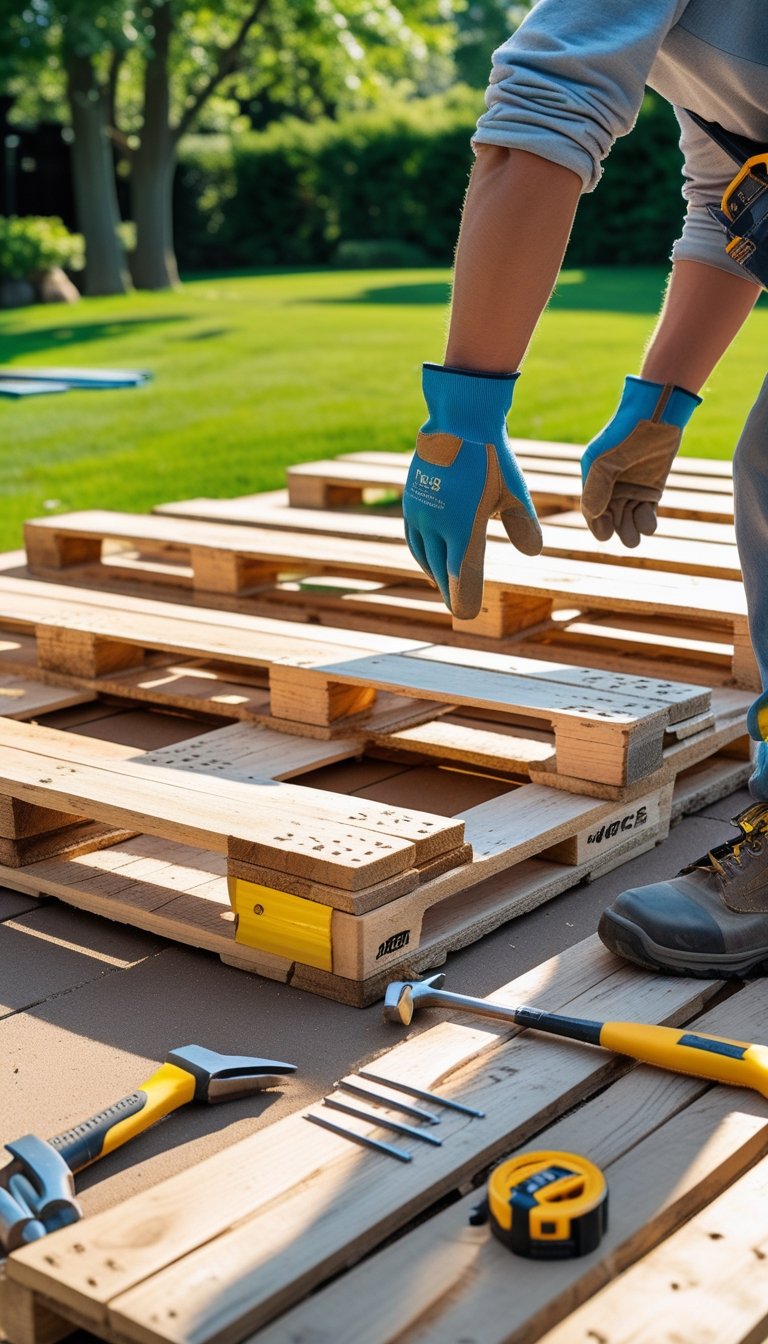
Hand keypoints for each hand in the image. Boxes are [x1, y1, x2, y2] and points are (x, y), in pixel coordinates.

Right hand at [403, 364, 541, 620]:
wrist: (458, 421)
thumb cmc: (491, 457)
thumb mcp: (514, 491)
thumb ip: (523, 525)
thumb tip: (533, 553)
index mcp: (464, 527)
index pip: (461, 574)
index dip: (464, 596)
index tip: (467, 615)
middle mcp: (437, 525)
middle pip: (441, 570)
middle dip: (451, 591)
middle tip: (459, 609)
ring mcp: (421, 513)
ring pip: (424, 555)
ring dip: (434, 574)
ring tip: (444, 586)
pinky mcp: (412, 501)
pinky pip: (414, 537)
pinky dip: (422, 553)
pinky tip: (428, 556)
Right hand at [580, 375, 700, 546]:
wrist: (657, 414)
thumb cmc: (627, 434)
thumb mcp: (607, 462)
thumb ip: (597, 488)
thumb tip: (592, 515)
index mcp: (594, 478)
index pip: (591, 509)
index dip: (596, 524)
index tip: (605, 533)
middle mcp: (611, 486)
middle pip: (610, 518)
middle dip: (616, 530)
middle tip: (627, 537)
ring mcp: (632, 488)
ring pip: (628, 519)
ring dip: (631, 530)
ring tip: (636, 536)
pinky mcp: (652, 489)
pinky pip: (646, 512)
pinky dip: (646, 522)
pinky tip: (648, 524)